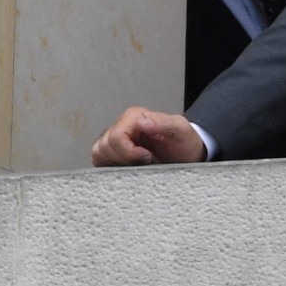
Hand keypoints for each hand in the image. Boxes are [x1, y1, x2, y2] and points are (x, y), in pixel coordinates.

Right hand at [91, 107, 206, 165]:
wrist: (187, 153)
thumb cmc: (184, 141)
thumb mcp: (181, 129)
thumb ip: (163, 123)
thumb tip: (143, 122)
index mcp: (135, 117)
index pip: (116, 137)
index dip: (129, 152)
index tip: (147, 157)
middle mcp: (122, 126)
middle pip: (103, 146)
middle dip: (124, 159)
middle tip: (144, 161)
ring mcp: (116, 140)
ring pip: (98, 153)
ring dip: (116, 163)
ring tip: (137, 165)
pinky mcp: (115, 153)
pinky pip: (100, 161)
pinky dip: (111, 168)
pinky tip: (129, 168)